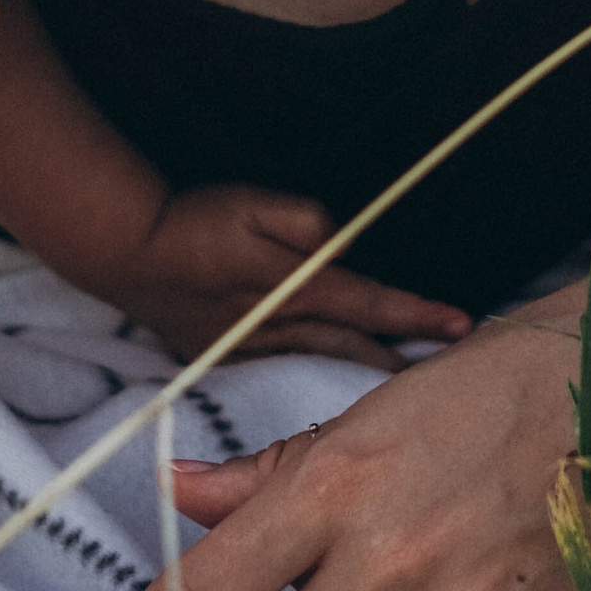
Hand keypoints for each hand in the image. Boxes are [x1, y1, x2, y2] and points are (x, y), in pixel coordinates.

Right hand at [112, 179, 471, 366]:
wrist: (127, 250)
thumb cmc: (194, 219)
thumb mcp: (253, 202)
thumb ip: (305, 221)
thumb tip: (340, 242)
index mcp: (292, 287)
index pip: (370, 304)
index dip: (418, 315)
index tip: (463, 325)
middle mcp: (278, 327)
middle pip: (355, 349)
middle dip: (404, 361)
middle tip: (452, 380)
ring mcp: (251, 348)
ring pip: (323, 365)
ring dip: (366, 374)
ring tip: (408, 389)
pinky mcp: (227, 357)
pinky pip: (287, 370)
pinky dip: (319, 377)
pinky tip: (338, 387)